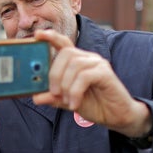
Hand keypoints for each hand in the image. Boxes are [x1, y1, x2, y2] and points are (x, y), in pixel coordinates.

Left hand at [32, 29, 152, 137]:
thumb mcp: (68, 102)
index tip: (37, 35)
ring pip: (74, 65)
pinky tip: (74, 104)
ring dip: (66, 85)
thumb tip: (35, 97)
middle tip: (54, 93)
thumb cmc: (95, 105)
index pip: (63, 43)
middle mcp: (88, 58)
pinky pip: (85, 76)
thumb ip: (53, 98)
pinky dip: (75, 91)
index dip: (51, 37)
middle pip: (65, 54)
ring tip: (67, 101)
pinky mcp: (105, 73)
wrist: (116, 116)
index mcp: (78, 61)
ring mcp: (98, 64)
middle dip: (55, 74)